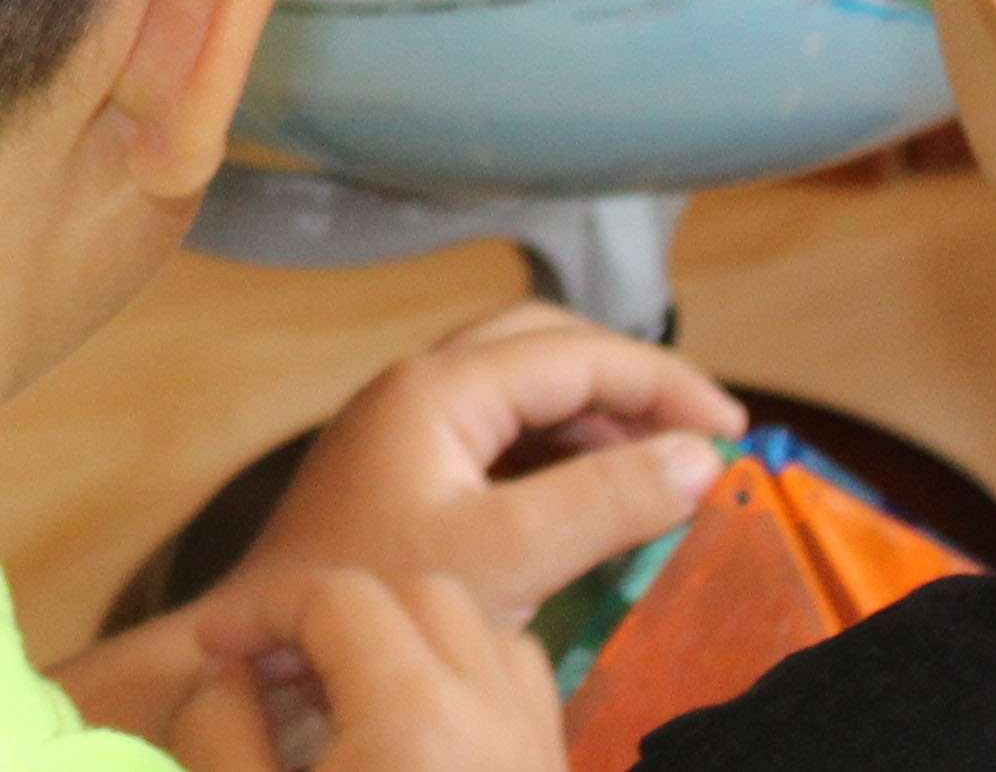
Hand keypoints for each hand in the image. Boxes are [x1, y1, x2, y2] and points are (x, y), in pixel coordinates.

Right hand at [160, 571, 564, 771]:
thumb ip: (218, 729)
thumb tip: (225, 675)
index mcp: (411, 722)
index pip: (335, 598)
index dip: (260, 610)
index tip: (215, 650)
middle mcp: (493, 722)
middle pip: (422, 594)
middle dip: (342, 611)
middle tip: (277, 670)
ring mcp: (535, 757)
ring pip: (487, 633)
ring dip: (410, 637)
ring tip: (347, 698)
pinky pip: (524, 692)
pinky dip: (467, 683)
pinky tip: (415, 741)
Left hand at [207, 301, 743, 631]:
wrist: (266, 650)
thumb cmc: (370, 601)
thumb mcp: (508, 557)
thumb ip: (606, 500)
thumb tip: (698, 458)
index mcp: (435, 390)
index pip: (574, 352)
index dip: (662, 381)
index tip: (730, 427)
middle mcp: (415, 391)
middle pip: (544, 346)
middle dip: (628, 379)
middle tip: (697, 431)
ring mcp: (403, 430)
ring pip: (520, 388)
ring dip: (595, 415)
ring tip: (660, 469)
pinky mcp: (401, 474)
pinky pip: (498, 433)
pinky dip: (557, 450)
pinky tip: (594, 499)